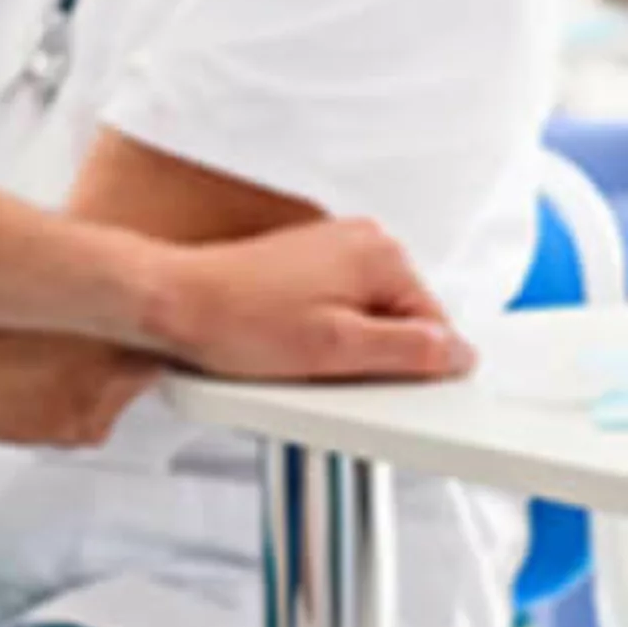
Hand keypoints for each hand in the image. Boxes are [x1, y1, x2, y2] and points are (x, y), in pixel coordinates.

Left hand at [149, 217, 471, 382]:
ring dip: (342, 347)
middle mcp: (357, 240)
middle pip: (399, 321)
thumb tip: (458, 355)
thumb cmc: (238, 320)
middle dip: (374, 355)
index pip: (436, 327)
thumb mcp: (338, 350)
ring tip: (296, 358)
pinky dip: (316, 334)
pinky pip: (330, 310)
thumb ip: (410, 352)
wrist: (169, 303)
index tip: (376, 385)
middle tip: (329, 374)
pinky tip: (283, 348)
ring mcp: (325, 250)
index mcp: (380, 255)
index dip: (411, 369)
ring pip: (363, 319)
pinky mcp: (297, 266)